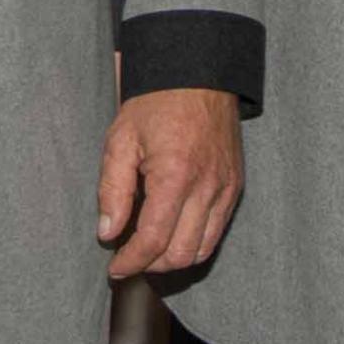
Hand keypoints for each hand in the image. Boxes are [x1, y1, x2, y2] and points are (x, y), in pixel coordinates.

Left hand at [97, 86, 241, 278]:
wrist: (197, 75)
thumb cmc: (155, 104)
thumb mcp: (120, 141)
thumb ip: (112, 191)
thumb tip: (108, 233)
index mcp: (175, 175)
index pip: (153, 239)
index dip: (132, 261)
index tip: (116, 268)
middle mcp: (206, 187)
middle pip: (180, 253)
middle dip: (151, 265)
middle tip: (130, 259)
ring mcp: (226, 188)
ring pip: (202, 249)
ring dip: (173, 259)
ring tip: (150, 251)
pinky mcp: (234, 187)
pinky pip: (217, 231)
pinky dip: (194, 242)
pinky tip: (173, 234)